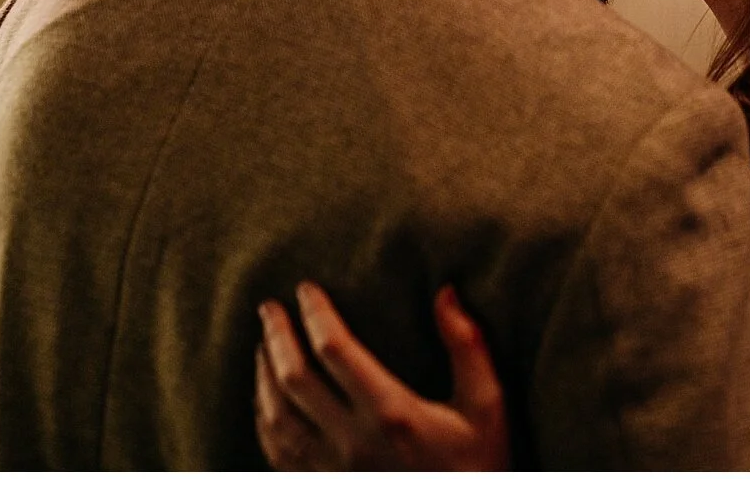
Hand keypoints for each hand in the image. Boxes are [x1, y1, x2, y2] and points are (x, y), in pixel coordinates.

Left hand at [255, 283, 508, 470]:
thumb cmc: (478, 465)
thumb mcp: (486, 406)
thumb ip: (468, 347)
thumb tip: (445, 293)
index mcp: (391, 413)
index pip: (336, 350)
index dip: (316, 314)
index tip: (306, 289)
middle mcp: (353, 442)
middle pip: (294, 379)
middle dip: (276, 337)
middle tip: (269, 307)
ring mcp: (332, 470)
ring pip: (276, 418)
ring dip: (263, 376)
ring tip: (264, 345)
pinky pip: (277, 453)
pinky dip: (263, 419)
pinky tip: (266, 399)